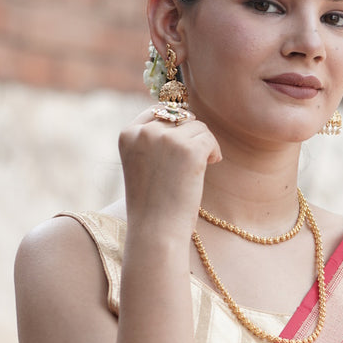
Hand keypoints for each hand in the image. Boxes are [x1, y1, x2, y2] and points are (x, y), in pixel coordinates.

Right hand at [118, 106, 221, 234]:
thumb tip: (183, 115)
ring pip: (197, 126)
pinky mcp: (188, 150)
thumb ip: (154, 141)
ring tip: (200, 167)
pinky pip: (209, 138)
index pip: (158, 110)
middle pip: (180, 116)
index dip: (175, 123)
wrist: (155, 232)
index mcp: (128, 134)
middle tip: (194, 159)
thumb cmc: (151, 205)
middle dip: (191, 135)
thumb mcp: (142, 165)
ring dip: (204, 144)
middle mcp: (145, 132)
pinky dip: (214, 152)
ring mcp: (166, 139)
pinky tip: (211, 165)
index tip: (182, 142)